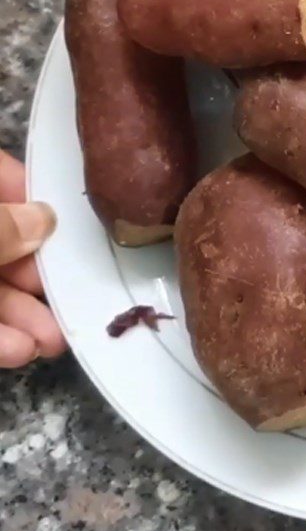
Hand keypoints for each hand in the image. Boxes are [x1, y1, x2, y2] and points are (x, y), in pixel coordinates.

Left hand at [0, 150, 65, 366]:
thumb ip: (0, 226)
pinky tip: (17, 351)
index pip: (1, 179)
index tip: (70, 230)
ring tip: (52, 341)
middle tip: (73, 299)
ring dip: (20, 316)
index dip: (35, 201)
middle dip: (37, 276)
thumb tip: (42, 221)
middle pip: (3, 240)